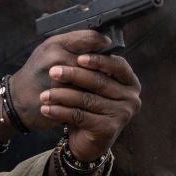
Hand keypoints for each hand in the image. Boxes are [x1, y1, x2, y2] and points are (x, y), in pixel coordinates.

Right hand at [8, 32, 103, 128]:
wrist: (15, 102)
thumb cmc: (37, 75)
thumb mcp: (50, 52)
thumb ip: (73, 46)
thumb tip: (102, 41)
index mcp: (55, 44)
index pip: (90, 37)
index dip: (103, 43)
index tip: (109, 48)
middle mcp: (56, 58)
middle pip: (94, 60)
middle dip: (104, 67)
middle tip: (112, 72)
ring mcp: (57, 79)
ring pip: (91, 79)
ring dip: (101, 84)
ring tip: (107, 86)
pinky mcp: (60, 98)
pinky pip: (83, 97)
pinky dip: (92, 98)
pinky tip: (97, 99)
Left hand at [13, 31, 143, 161]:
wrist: (85, 140)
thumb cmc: (87, 105)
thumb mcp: (89, 82)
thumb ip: (92, 60)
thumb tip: (96, 35)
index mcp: (129, 80)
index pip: (116, 65)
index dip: (98, 60)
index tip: (78, 57)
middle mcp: (131, 97)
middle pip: (99, 82)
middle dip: (73, 75)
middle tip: (52, 71)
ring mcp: (123, 114)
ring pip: (88, 99)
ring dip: (62, 95)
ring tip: (44, 94)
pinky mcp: (110, 129)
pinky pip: (81, 116)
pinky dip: (61, 112)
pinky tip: (46, 109)